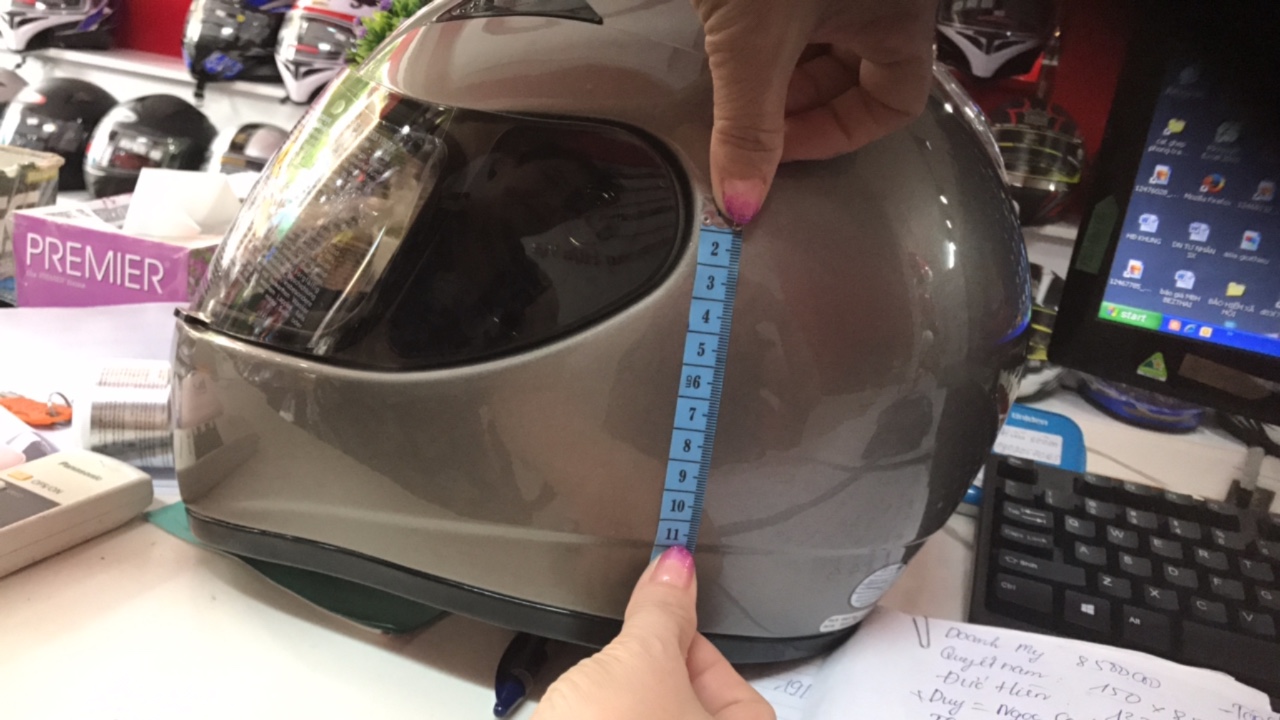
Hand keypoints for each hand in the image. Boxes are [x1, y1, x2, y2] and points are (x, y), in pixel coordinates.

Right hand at [532, 546, 775, 719]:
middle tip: (624, 654)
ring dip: (620, 708)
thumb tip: (676, 566)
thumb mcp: (641, 661)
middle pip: (688, 711)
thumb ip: (662, 611)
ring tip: (592, 695)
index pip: (735, 687)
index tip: (659, 620)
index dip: (692, 646)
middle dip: (653, 680)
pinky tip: (576, 716)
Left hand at [690, 0, 936, 224]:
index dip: (838, 134)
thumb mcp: (752, 43)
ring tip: (735, 87)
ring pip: (824, 41)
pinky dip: (766, 37)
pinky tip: (728, 43)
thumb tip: (742, 207)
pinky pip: (796, 13)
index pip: (895, 101)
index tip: (781, 147)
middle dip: (801, 107)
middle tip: (749, 122)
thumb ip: (749, 125)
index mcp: (900, 17)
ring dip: (780, 73)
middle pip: (857, 75)